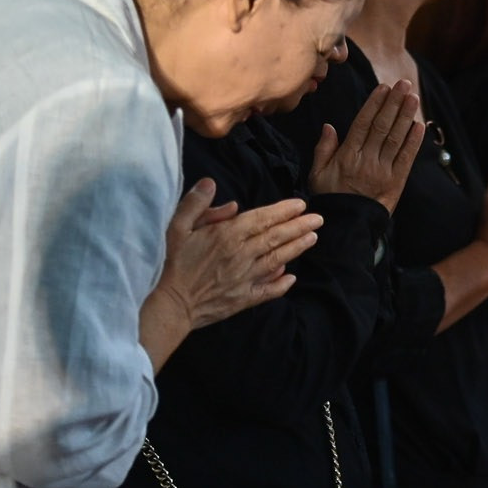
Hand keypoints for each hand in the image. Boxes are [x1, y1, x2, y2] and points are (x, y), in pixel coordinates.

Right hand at [152, 180, 323, 329]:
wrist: (168, 304)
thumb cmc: (171, 263)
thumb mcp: (176, 227)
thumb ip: (196, 204)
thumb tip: (211, 183)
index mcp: (227, 235)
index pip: (262, 218)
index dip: (283, 211)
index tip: (300, 205)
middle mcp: (241, 255)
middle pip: (276, 237)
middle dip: (299, 227)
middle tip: (318, 219)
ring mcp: (245, 278)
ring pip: (277, 260)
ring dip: (297, 248)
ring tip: (313, 238)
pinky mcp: (243, 299)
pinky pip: (268, 291)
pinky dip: (282, 284)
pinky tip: (292, 277)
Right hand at [306, 80, 423, 212]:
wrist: (346, 227)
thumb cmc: (330, 199)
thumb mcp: (317, 174)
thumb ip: (323, 149)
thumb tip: (329, 126)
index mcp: (347, 155)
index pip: (363, 123)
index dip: (374, 103)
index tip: (383, 88)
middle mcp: (366, 160)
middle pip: (382, 126)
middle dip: (393, 103)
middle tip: (403, 84)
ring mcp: (382, 171)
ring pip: (395, 139)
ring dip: (405, 116)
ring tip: (413, 97)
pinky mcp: (395, 182)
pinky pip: (406, 159)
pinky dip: (414, 142)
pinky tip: (419, 126)